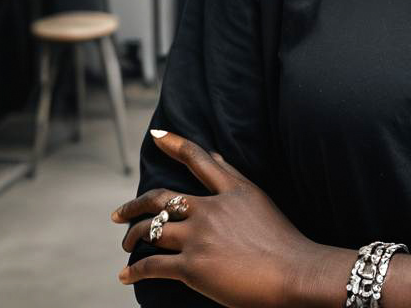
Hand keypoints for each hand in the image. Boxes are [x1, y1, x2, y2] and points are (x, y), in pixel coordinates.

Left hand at [111, 129, 319, 307]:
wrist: (293, 271)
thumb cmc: (281, 239)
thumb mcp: (259, 198)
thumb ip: (233, 177)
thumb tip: (215, 154)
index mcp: (231, 190)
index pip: (197, 159)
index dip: (174, 143)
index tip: (156, 135)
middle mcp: (211, 208)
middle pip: (161, 199)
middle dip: (133, 206)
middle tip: (118, 214)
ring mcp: (200, 236)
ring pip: (151, 230)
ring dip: (131, 238)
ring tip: (126, 245)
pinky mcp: (192, 266)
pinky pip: (152, 265)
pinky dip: (135, 270)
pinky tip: (126, 275)